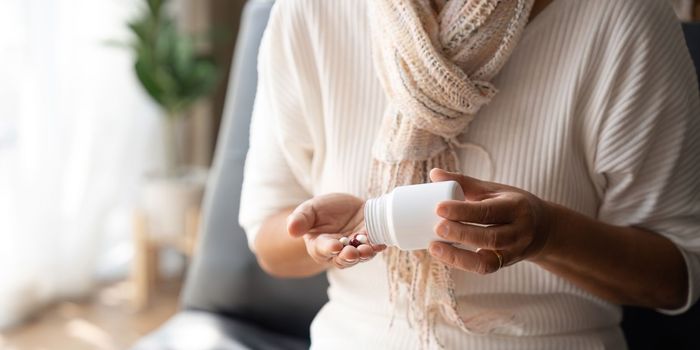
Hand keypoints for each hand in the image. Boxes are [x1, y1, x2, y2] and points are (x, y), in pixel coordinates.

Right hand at [287, 193, 385, 269]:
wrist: (346, 206)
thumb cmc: (324, 210)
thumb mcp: (310, 209)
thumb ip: (300, 219)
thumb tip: (291, 230)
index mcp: (319, 245)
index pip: (323, 249)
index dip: (329, 248)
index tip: (335, 246)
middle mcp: (337, 252)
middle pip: (342, 259)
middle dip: (348, 257)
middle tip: (353, 253)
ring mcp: (355, 248)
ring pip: (359, 257)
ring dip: (364, 255)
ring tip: (367, 250)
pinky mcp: (370, 242)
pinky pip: (374, 248)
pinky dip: (377, 247)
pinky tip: (380, 244)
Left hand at [427, 168, 553, 273]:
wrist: (543, 229)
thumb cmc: (511, 204)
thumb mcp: (494, 190)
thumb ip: (464, 182)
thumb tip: (434, 173)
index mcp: (516, 206)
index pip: (488, 210)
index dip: (463, 211)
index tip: (439, 207)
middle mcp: (519, 231)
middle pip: (491, 237)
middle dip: (461, 234)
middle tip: (437, 228)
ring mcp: (514, 251)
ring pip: (488, 260)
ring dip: (459, 255)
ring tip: (434, 247)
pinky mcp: (505, 264)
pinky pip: (484, 268)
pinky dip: (462, 264)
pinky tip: (444, 255)